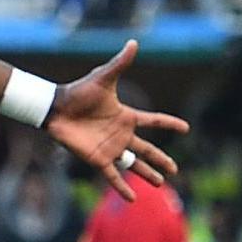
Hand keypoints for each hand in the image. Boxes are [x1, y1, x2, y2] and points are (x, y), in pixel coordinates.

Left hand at [45, 41, 188, 198]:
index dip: (169, 124)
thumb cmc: (78, 92)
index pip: (153, 121)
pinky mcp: (97, 159)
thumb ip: (120, 63)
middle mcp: (120, 135)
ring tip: (162, 183)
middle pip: (147, 149)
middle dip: (161, 159)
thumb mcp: (103, 78)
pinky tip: (133, 199)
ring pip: (134, 164)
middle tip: (175, 170)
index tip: (186, 128)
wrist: (55, 108)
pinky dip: (122, 187)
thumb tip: (134, 42)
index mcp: (126, 116)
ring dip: (147, 174)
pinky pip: (113, 175)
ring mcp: (110, 148)